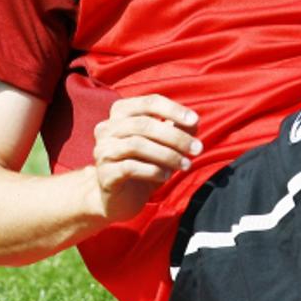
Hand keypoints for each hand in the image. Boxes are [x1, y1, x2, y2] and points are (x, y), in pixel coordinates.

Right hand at [91, 95, 200, 221]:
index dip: (174, 110)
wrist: (120, 198)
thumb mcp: (164, 144)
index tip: (195, 121)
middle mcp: (107, 128)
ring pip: (136, 145)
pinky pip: (130, 167)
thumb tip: (194, 122)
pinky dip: (153, 170)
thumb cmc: (144, 164)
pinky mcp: (104, 174)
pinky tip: (166, 176)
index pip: (149, 102)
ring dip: (168, 155)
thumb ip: (177, 129)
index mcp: (121, 112)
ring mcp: (103, 150)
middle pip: (144, 125)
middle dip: (176, 136)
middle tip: (197, 148)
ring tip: (186, 165)